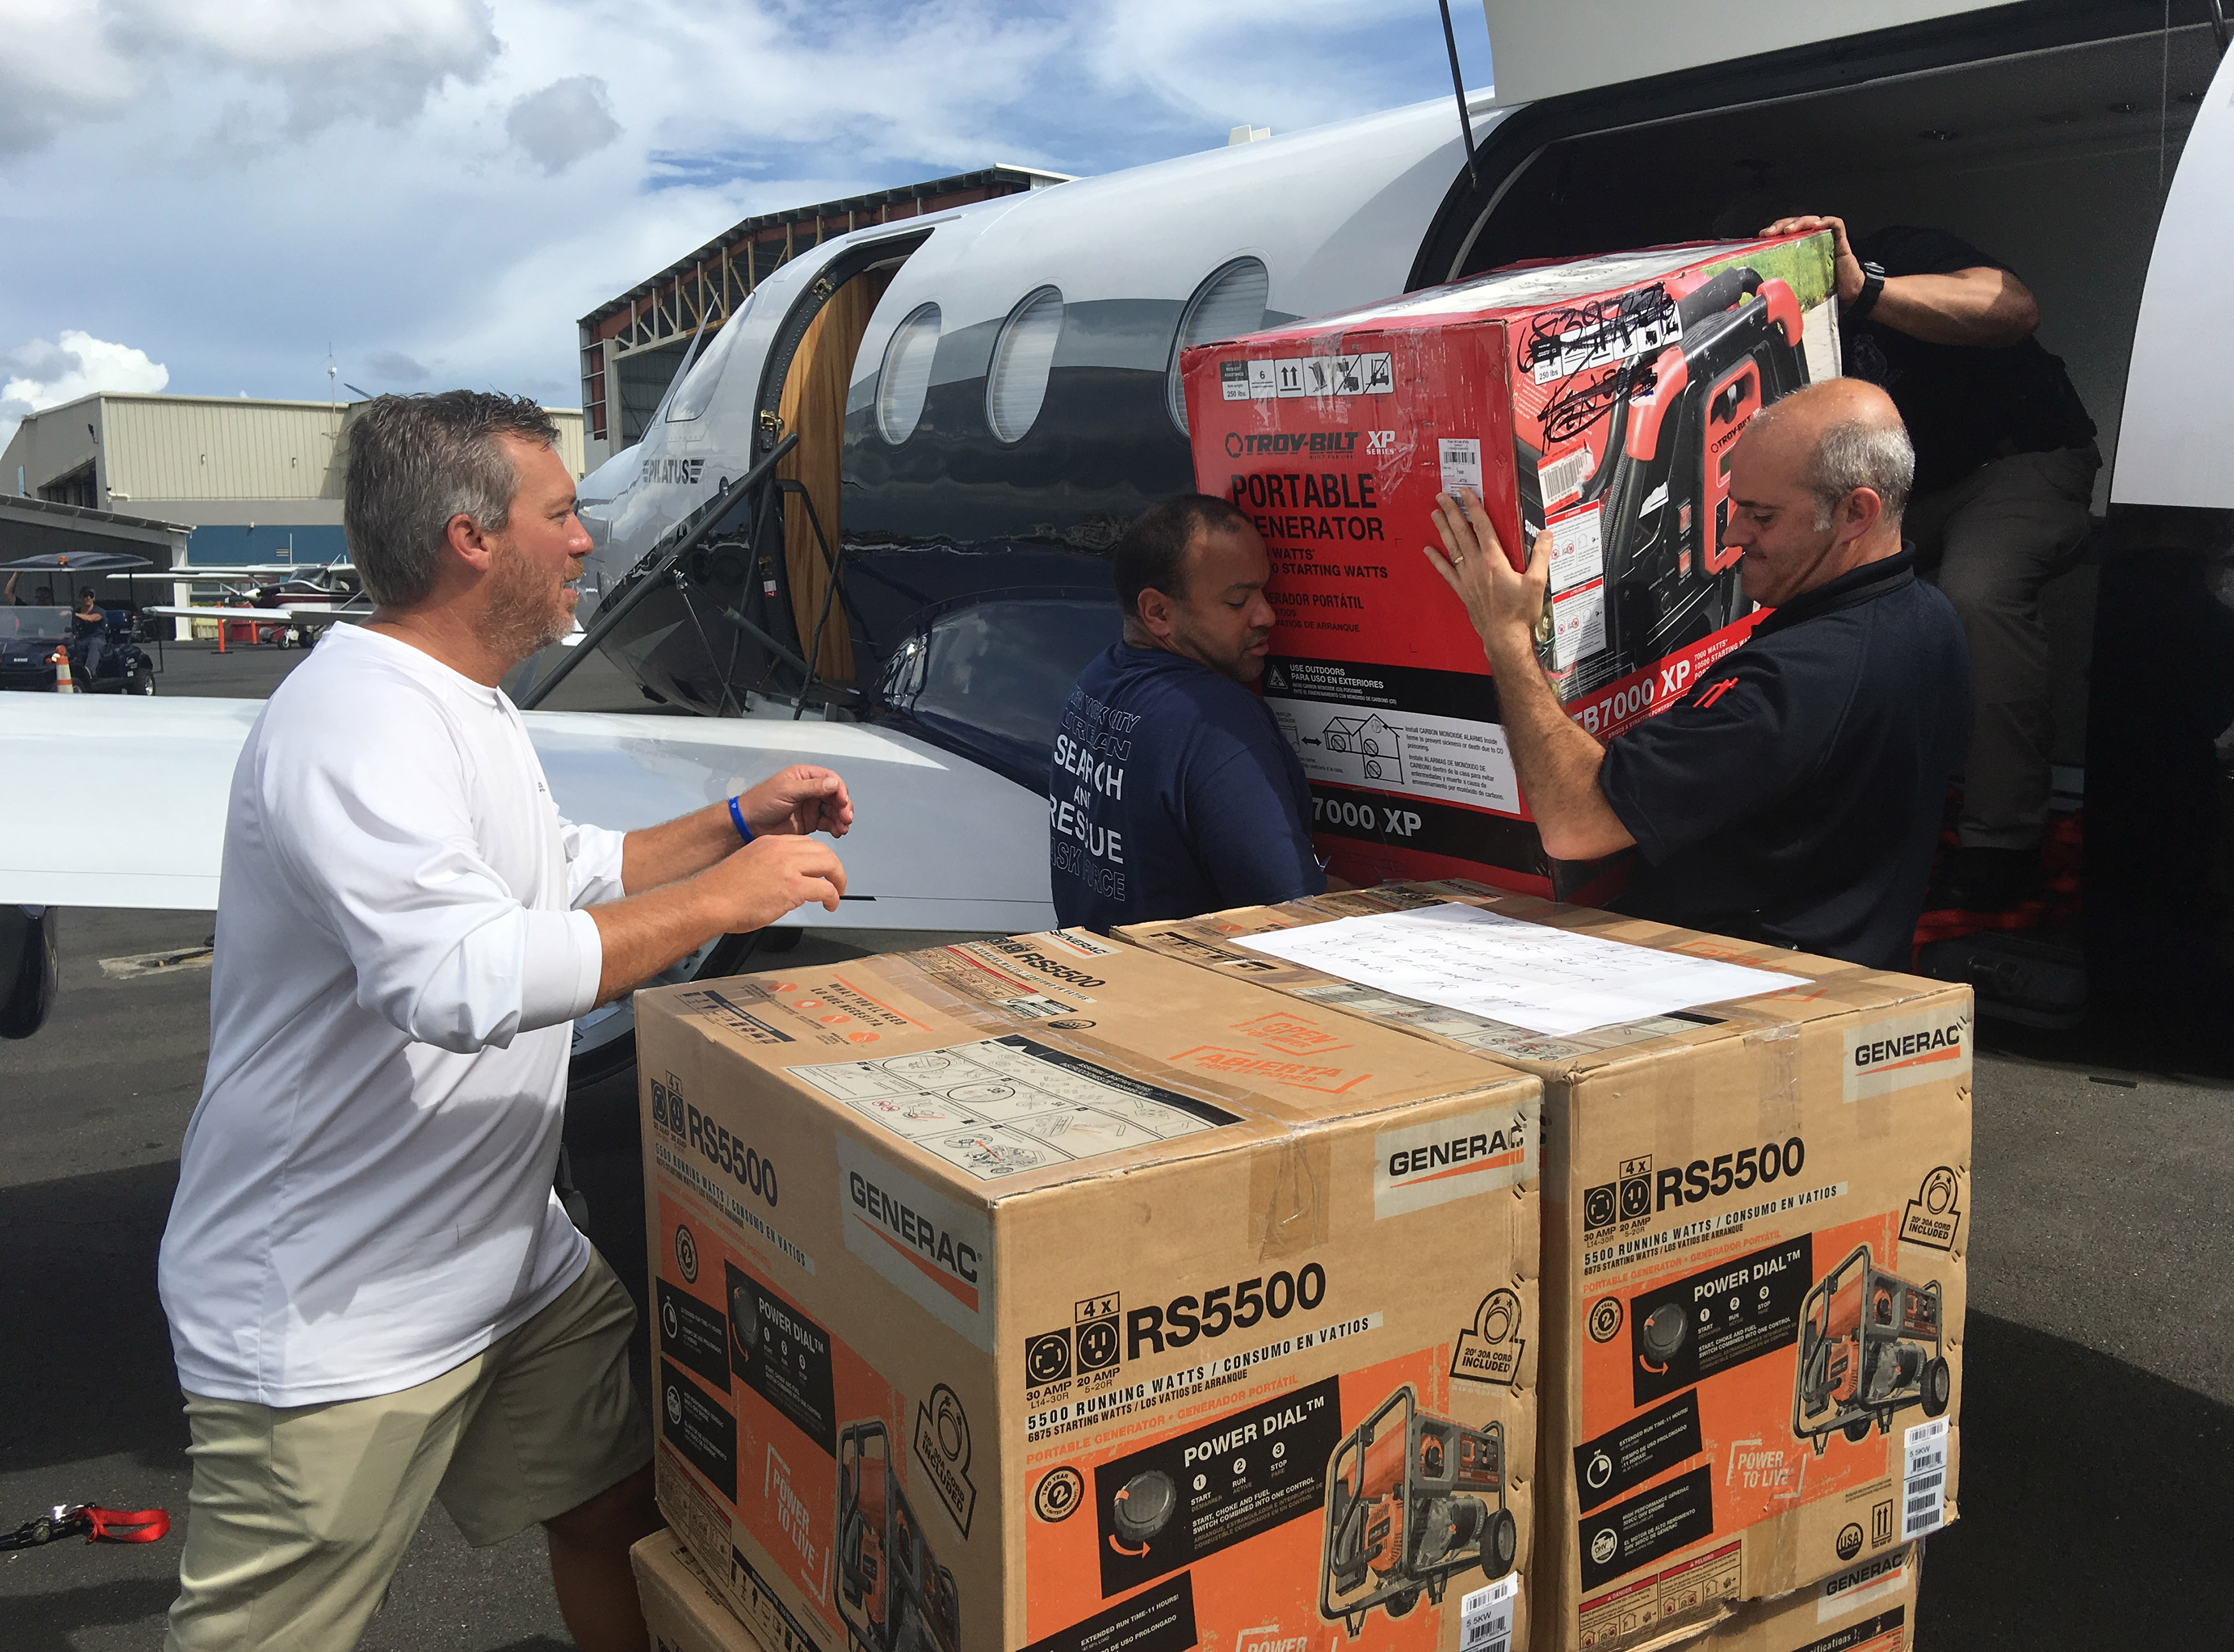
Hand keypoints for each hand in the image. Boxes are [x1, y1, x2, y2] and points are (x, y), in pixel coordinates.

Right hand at [694, 834, 847, 931]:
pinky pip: (825, 888)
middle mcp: (781, 850)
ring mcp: (788, 867)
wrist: (710, 901)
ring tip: (836, 893)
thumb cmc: (722, 891)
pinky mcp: (793, 887)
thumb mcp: (749, 865)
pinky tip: (830, 905)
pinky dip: (833, 897)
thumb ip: (769, 867)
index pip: (805, 843)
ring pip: (829, 864)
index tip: (820, 870)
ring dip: (838, 880)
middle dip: (834, 867)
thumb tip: (783, 881)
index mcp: (769, 843)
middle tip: (836, 881)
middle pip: (823, 850)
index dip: (817, 858)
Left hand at [739, 764, 853, 837]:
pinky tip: (838, 832)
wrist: (748, 824)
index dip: (840, 790)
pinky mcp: (810, 822)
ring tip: (842, 828)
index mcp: (805, 776)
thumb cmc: (763, 802)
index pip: (830, 779)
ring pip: (834, 810)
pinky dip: (835, 827)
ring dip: (841, 818)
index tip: (842, 802)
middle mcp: (811, 789)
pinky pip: (828, 823)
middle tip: (846, 818)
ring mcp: (811, 806)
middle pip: (835, 795)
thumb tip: (834, 783)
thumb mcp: (787, 791)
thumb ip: (811, 787)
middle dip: (843, 806)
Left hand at [1421, 490, 1549, 661]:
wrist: (1504, 637)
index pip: (1482, 526)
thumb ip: (1541, 556)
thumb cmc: (1519, 613)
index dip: (1473, 507)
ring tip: (1435, 513)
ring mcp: (1467, 578)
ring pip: (1452, 547)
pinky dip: (1436, 560)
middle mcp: (1477, 566)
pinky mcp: (1462, 590)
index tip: (1466, 493)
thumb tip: (1546, 535)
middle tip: (1442, 496)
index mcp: (1494, 561)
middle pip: (1462, 532)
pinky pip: (1446, 571)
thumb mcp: (1537, 582)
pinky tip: (1428, 550)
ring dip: (1443, 529)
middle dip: (1452, 511)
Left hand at [1760, 214, 1860, 305]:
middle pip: (1796, 222)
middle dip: (1781, 224)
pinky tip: (1817, 225)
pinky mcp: (1841, 239)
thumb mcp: (1799, 281)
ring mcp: (1826, 236)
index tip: (1762, 235)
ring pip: (1812, 220)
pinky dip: (1826, 221)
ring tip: (1789, 230)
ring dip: (1799, 222)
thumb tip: (1765, 289)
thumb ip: (1785, 279)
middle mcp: (1812, 238)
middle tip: (1771, 232)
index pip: (1786, 230)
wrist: (1848, 292)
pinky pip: (1835, 224)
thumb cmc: (1824, 286)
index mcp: (1801, 245)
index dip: (1774, 230)